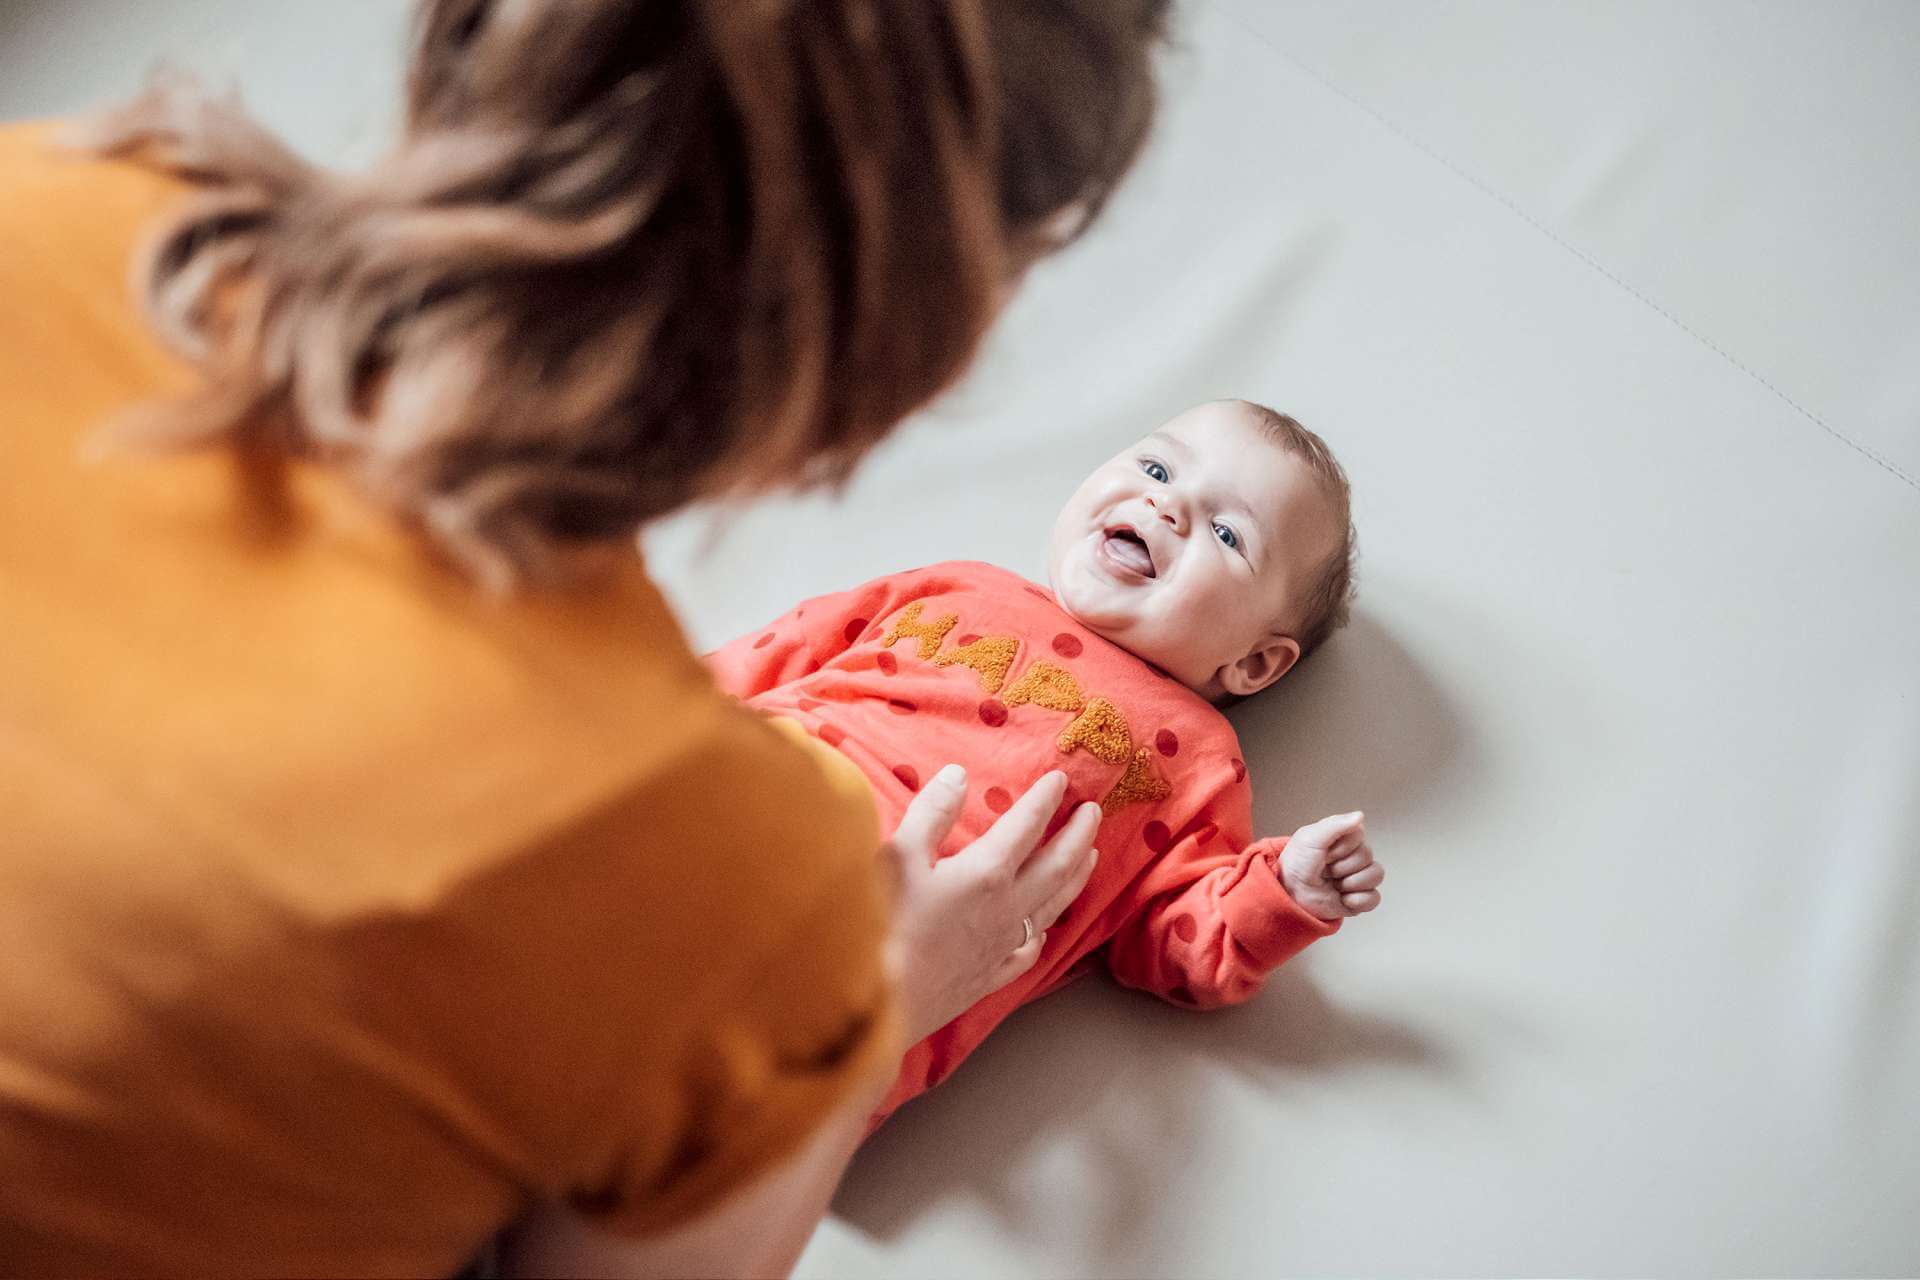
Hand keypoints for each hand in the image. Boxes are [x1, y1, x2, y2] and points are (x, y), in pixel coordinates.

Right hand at [883, 766, 1101, 1041]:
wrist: (875, 1006)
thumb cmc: (880, 925)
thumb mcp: (898, 855)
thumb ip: (931, 813)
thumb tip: (958, 775)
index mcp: (986, 873)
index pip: (1026, 826)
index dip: (1045, 799)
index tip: (1061, 779)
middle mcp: (1006, 909)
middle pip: (1056, 865)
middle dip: (1078, 835)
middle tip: (1094, 812)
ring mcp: (1002, 947)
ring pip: (1054, 906)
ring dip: (1076, 876)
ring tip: (1092, 857)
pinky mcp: (990, 977)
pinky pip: (1031, 949)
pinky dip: (1045, 929)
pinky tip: (1044, 927)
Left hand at [1278, 811, 1382, 920]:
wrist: (1291, 894)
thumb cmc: (1296, 864)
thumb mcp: (1310, 837)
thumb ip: (1335, 825)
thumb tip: (1360, 816)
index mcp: (1344, 839)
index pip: (1360, 837)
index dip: (1341, 847)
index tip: (1324, 853)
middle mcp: (1354, 857)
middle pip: (1367, 856)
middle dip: (1342, 866)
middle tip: (1325, 870)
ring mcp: (1358, 878)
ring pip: (1376, 875)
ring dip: (1350, 882)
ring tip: (1333, 885)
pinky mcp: (1360, 899)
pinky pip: (1374, 898)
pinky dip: (1357, 900)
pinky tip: (1342, 898)